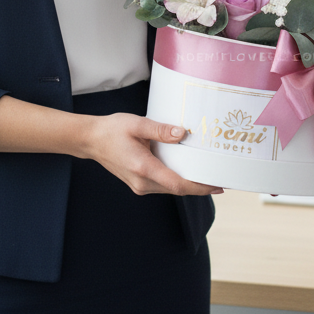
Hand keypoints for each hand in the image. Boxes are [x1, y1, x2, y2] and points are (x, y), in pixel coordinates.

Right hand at [78, 113, 222, 197]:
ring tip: (209, 176)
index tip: (218, 185)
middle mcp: (142, 183)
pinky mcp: (139, 184)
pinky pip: (163, 185)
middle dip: (200, 187)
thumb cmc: (112, 130)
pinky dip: (178, 181)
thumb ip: (161, 129)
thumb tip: (183, 134)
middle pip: (178, 190)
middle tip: (222, 179)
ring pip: (171, 189)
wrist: (91, 140)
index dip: (200, 187)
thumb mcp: (137, 124)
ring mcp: (140, 186)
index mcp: (143, 168)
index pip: (178, 184)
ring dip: (190, 185)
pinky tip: (188, 172)